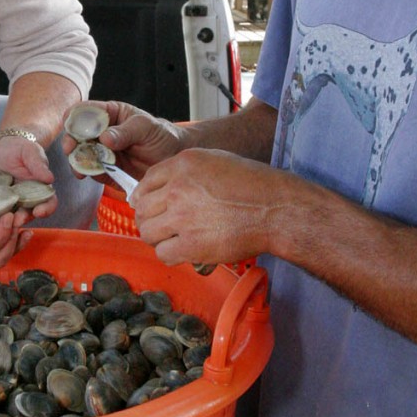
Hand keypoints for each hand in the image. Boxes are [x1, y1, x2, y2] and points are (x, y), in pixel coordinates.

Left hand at [0, 136, 57, 220]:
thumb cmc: (19, 149)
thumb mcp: (29, 152)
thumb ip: (38, 164)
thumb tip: (49, 178)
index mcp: (40, 191)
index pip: (48, 204)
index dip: (46, 210)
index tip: (39, 211)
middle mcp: (25, 202)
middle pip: (27, 215)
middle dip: (22, 219)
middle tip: (16, 219)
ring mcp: (8, 205)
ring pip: (8, 219)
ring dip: (4, 222)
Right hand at [62, 100, 184, 177]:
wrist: (173, 158)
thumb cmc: (161, 134)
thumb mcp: (146, 127)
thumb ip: (125, 132)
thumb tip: (104, 138)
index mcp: (109, 114)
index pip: (86, 111)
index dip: (74, 117)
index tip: (69, 126)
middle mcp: (102, 132)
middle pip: (77, 134)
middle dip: (71, 141)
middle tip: (71, 149)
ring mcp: (102, 152)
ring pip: (81, 155)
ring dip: (77, 160)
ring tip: (79, 167)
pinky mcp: (107, 170)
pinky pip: (93, 171)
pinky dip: (90, 173)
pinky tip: (92, 174)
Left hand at [132, 148, 281, 267]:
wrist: (275, 209)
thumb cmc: (252, 185)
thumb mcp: (215, 161)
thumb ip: (185, 171)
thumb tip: (162, 188)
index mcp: (182, 165)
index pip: (146, 183)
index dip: (143, 197)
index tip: (148, 207)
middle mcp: (177, 188)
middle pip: (141, 209)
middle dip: (149, 219)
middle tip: (161, 226)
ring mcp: (182, 217)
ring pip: (147, 232)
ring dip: (158, 238)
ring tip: (173, 239)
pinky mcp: (191, 244)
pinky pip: (163, 253)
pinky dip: (170, 254)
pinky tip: (183, 251)